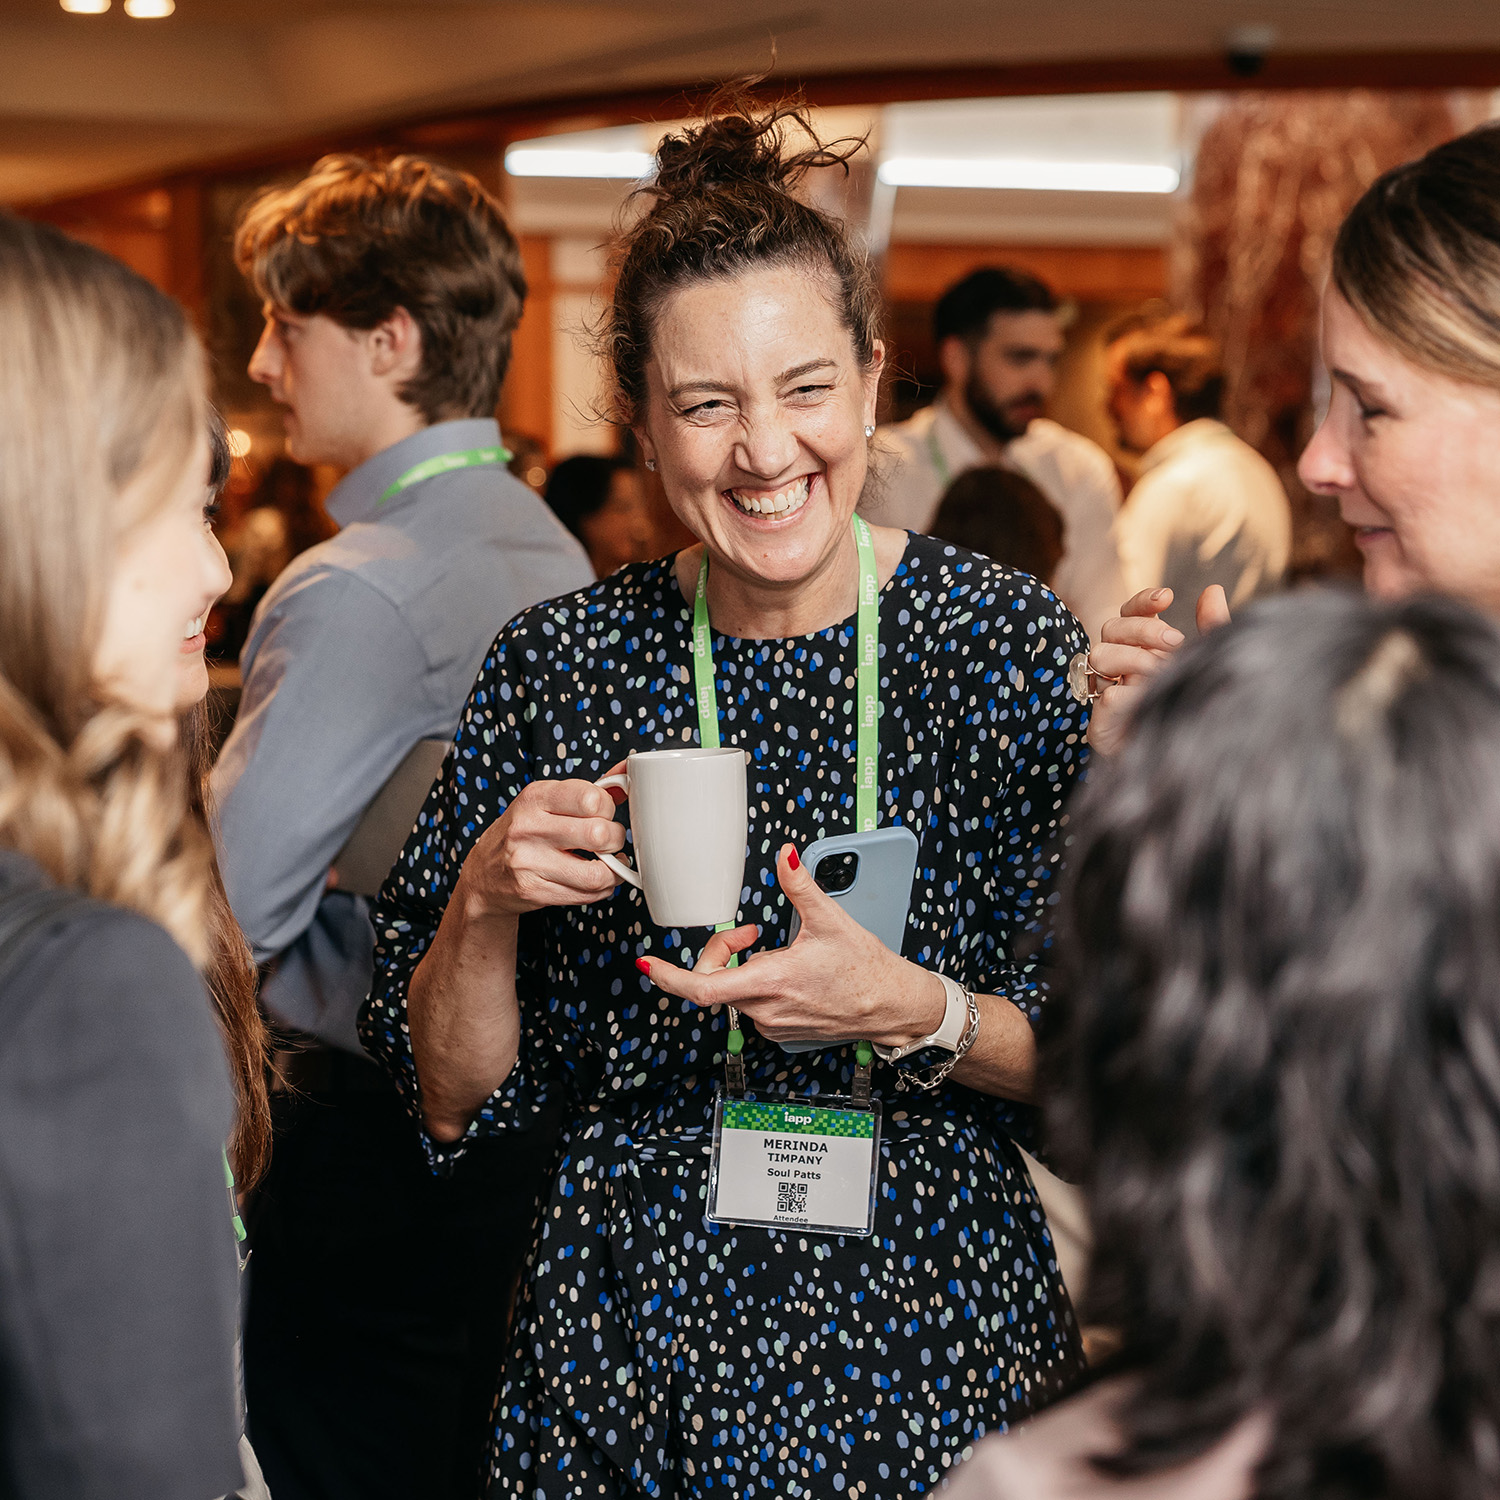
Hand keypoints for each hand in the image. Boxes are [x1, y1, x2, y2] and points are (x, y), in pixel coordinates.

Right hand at [454, 771, 626, 919]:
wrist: (485, 873)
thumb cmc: (524, 832)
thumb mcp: (547, 801)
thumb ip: (589, 790)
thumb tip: (629, 771)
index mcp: (535, 798)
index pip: (590, 798)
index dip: (607, 807)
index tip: (603, 813)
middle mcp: (528, 827)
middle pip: (598, 834)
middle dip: (615, 838)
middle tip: (608, 840)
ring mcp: (529, 862)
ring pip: (597, 872)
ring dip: (614, 869)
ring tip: (609, 862)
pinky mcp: (534, 891)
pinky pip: (587, 894)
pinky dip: (603, 887)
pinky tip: (598, 878)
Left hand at [640, 843, 944, 1047]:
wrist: (891, 1005)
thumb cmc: (866, 970)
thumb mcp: (831, 920)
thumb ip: (800, 885)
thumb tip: (786, 856)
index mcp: (772, 982)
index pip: (703, 988)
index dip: (670, 976)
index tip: (647, 965)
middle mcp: (767, 1009)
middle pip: (716, 983)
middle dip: (721, 952)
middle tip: (744, 932)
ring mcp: (774, 1024)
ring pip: (734, 993)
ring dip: (741, 968)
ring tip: (770, 948)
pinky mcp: (782, 1030)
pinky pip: (752, 1006)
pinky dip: (756, 983)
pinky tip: (782, 971)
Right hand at [1086, 585, 1230, 756]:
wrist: (1191, 768)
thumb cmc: (1197, 711)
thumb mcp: (1211, 664)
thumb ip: (1213, 628)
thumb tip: (1213, 589)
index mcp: (1143, 650)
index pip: (1129, 613)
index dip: (1142, 602)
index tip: (1167, 597)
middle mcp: (1121, 667)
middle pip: (1110, 626)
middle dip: (1141, 628)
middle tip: (1175, 643)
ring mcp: (1107, 693)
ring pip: (1099, 654)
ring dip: (1132, 657)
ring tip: (1161, 674)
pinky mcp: (1101, 724)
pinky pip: (1105, 696)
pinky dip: (1127, 693)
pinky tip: (1147, 698)